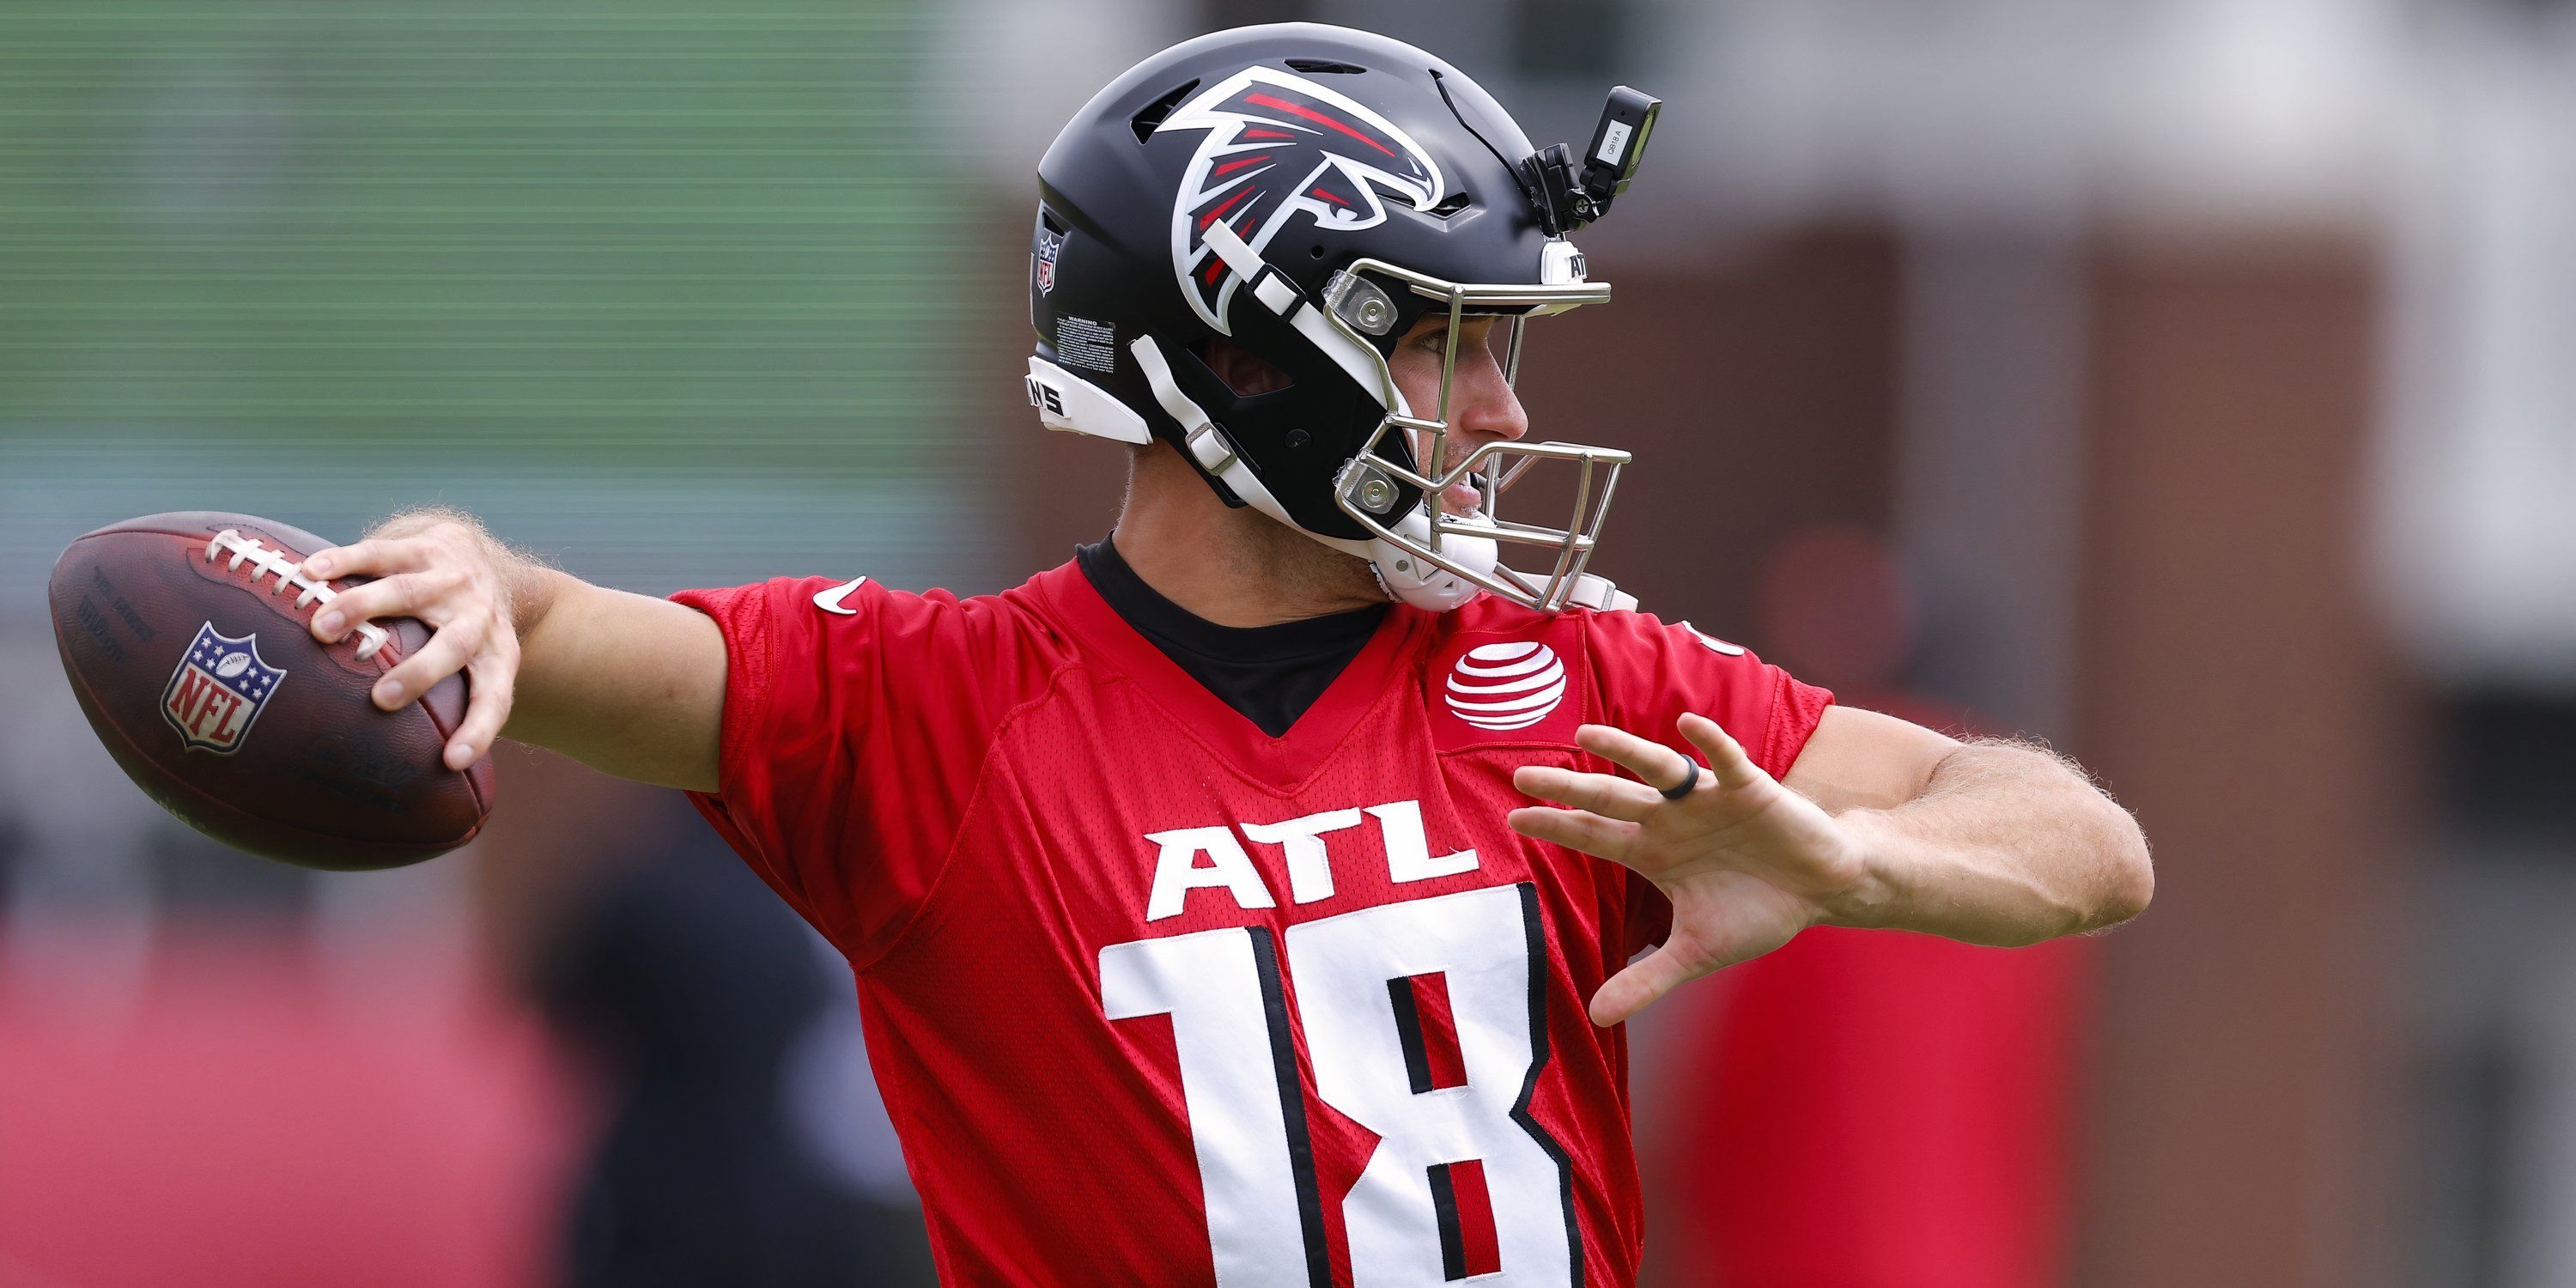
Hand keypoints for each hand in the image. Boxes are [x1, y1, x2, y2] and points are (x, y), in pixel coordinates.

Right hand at [299, 520, 519, 770]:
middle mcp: (478, 616)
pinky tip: (309, 574)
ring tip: (320, 629)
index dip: (479, 730)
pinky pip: (382, 552)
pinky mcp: (424, 547)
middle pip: (456, 644)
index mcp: (496, 655)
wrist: (483, 556)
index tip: (453, 761)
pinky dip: (344, 562)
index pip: (495, 699)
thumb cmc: (466, 633)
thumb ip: (447, 709)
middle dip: (420, 672)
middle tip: (382, 699)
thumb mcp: (477, 666)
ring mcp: (452, 578)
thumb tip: (402, 779)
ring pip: (409, 591)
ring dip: (364, 609)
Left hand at [1508, 713, 1874, 1026]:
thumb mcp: (1696, 952)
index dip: (1555, 826)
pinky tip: (1688, 724)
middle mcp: (1671, 820)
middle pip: (1610, 798)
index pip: (1593, 836)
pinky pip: (1726, 759)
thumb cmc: (1757, 911)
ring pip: (1658, 769)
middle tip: (1521, 774)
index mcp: (1653, 852)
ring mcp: (1707, 800)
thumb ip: (1647, 979)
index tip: (1512, 818)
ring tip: (1587, 735)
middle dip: (1568, 787)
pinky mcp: (1750, 788)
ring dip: (1624, 751)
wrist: (1822, 889)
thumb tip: (1596, 1018)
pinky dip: (1710, 742)